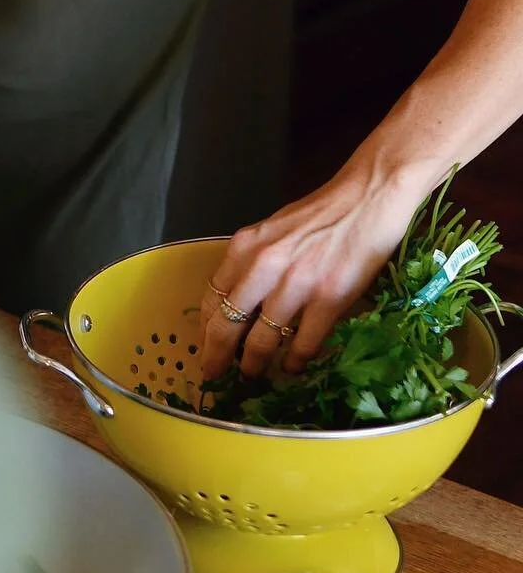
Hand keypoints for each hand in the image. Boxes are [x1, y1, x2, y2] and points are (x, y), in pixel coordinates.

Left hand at [197, 156, 431, 380]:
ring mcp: (297, 284)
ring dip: (254, 364)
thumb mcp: (272, 231)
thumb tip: (237, 301)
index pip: (212, 297)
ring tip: (252, 375)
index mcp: (246, 247)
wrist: (368, 197)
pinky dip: (294, 361)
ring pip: (261, 340)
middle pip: (227, 324)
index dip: (205, 329)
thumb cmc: (321, 214)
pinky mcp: (329, 299)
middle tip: (214, 375)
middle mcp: (265, 266)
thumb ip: (252, 262)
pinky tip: (292, 367)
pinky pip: (303, 343)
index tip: (203, 346)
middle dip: (217, 356)